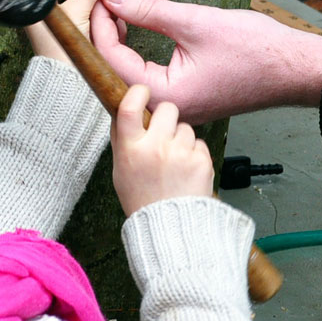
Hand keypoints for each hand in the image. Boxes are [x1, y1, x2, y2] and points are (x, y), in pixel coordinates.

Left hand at [24, 0, 115, 63]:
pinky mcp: (66, 30)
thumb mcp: (79, 13)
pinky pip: (81, 11)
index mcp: (37, 3)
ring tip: (104, 2)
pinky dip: (93, 11)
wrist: (65, 81)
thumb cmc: (62, 52)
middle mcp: (44, 10)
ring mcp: (56, 21)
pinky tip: (103, 16)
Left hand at [91, 0, 321, 123]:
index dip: (100, 24)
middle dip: (103, 33)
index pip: (111, 60)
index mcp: (166, 96)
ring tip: (112, 9)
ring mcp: (174, 106)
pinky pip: (145, 78)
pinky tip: (130, 30)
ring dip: (117, 42)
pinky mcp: (182, 99)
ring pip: (127, 75)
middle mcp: (166, 108)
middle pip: (113, 71)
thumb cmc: (256, 50)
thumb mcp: (195, 22)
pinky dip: (133, 53)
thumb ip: (148, 10)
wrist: (295, 70)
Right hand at [111, 85, 213, 216]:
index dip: (137, 93)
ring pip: (185, 127)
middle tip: (163, 133)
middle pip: (167, 109)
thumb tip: (122, 110)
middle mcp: (156, 148)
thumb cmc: (142, 199)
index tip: (141, 92)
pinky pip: (199, 144)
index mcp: (132, 149)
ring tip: (174, 162)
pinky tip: (186, 171)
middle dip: (167, 117)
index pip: (130, 107)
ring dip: (181, 139)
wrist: (169, 228)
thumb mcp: (120, 170)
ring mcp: (181, 153)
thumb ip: (121, 139)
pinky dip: (194, 154)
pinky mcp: (201, 160)